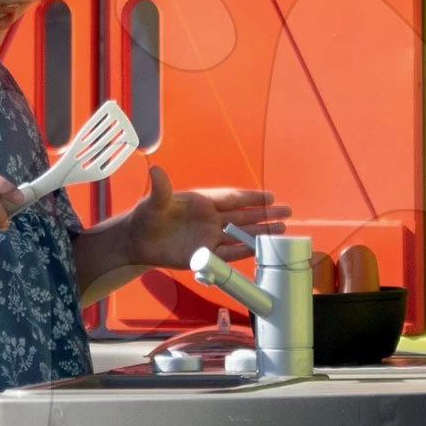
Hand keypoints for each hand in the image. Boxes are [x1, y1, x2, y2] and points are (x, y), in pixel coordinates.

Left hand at [126, 165, 290, 269]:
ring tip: (282, 231)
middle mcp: (211, 219)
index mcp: (203, 202)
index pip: (232, 198)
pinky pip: (228, 254)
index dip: (250, 197)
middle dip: (264, 214)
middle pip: (243, 216)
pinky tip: (260, 250)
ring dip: (260, 234)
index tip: (269, 196)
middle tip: (287, 212)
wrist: (138, 241)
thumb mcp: (154, 202)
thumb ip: (160, 189)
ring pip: (240, 235)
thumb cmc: (147, 217)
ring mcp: (209, 238)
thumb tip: (156, 169)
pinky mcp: (205, 255)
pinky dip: (243, 252)